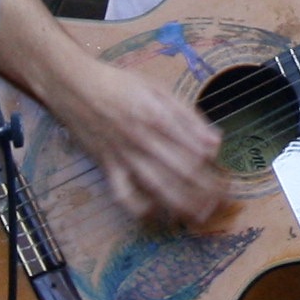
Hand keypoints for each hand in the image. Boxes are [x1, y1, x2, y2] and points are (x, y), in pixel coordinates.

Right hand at [48, 50, 234, 228]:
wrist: (73, 85)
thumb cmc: (118, 83)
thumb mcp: (157, 88)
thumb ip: (187, 116)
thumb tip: (215, 142)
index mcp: (159, 117)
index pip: (194, 148)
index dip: (213, 166)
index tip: (226, 176)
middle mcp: (143, 139)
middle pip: (181, 171)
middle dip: (206, 189)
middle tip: (222, 201)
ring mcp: (124, 156)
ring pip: (157, 186)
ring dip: (182, 204)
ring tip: (200, 216)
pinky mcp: (107, 166)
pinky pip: (123, 194)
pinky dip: (139, 208)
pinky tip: (156, 215)